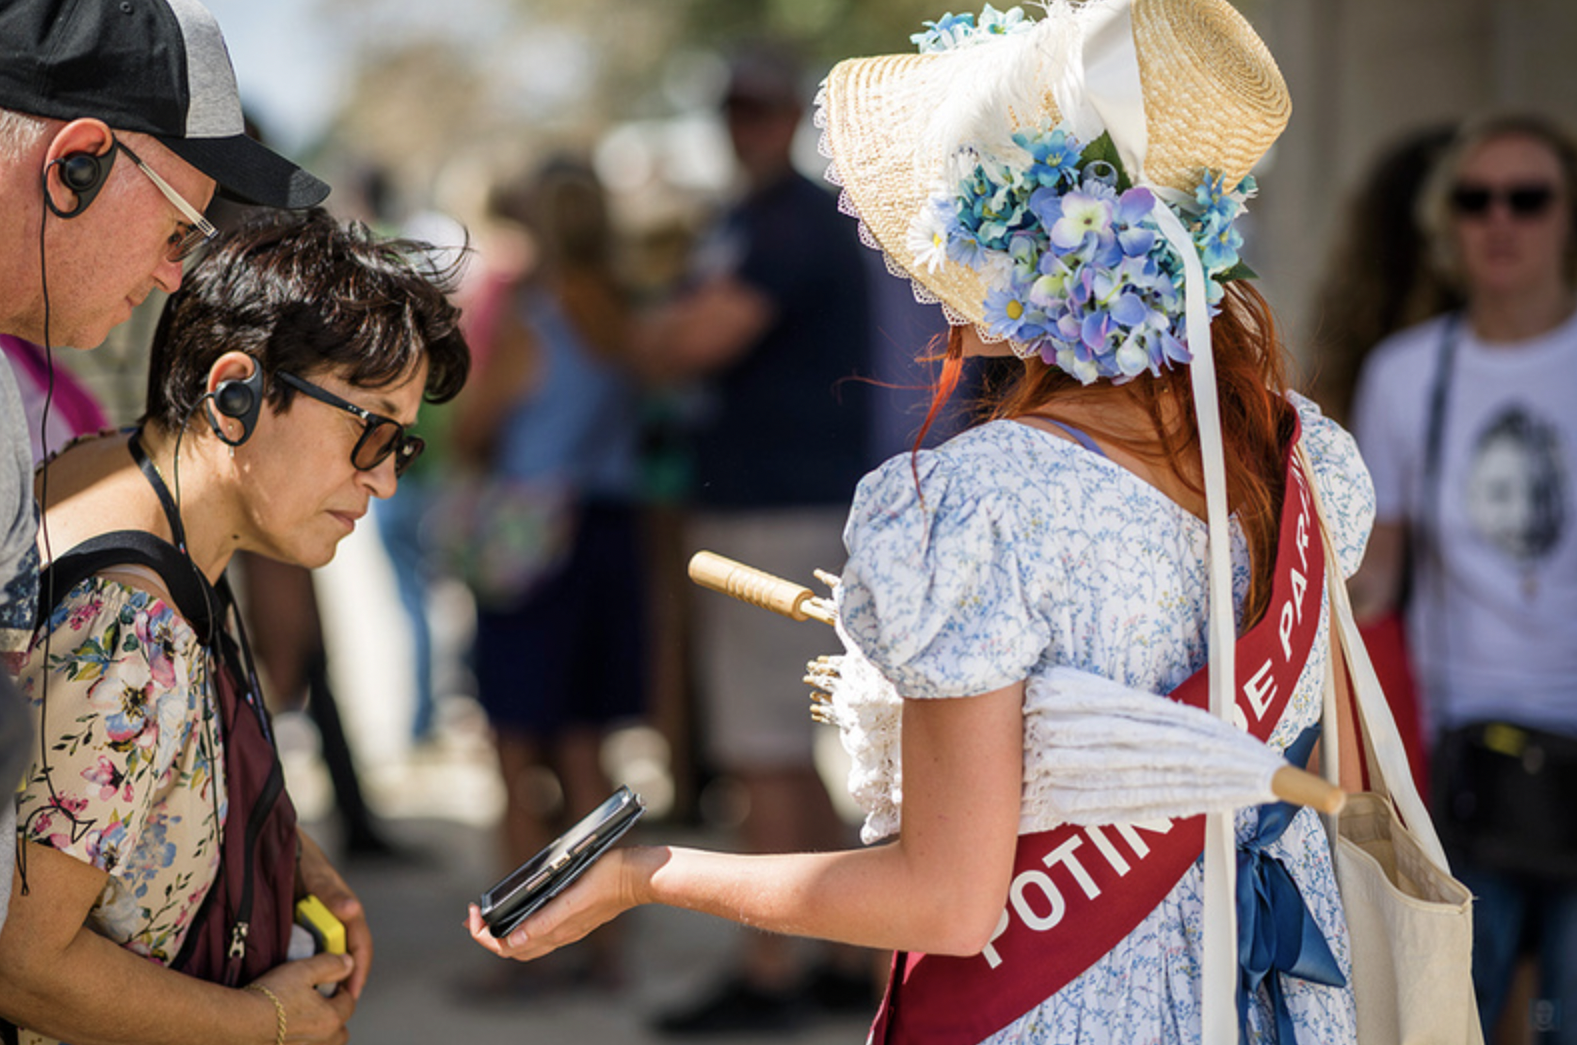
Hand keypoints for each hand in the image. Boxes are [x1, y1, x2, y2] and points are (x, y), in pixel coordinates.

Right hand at [251, 952, 355, 1044]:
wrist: (236, 1023)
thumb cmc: (268, 998)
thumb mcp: (303, 970)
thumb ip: (330, 965)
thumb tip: (349, 963)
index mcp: (330, 1019)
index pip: (349, 1003)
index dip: (342, 991)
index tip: (332, 985)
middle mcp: (321, 1042)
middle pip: (341, 1033)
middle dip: (335, 1020)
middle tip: (321, 1007)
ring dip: (320, 1037)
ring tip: (305, 1023)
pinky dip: (300, 1044)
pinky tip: (288, 1036)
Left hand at [296, 830, 373, 997]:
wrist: (277, 848)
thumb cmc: (303, 858)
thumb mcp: (317, 876)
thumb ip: (333, 893)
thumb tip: (352, 910)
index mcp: (347, 912)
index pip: (360, 947)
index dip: (359, 972)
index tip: (352, 995)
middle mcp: (336, 921)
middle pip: (344, 956)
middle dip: (341, 980)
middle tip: (330, 1005)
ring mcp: (319, 925)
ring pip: (326, 955)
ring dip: (322, 973)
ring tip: (312, 997)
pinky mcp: (302, 927)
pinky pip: (307, 950)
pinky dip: (305, 964)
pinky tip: (293, 978)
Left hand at [465, 848, 640, 961]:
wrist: (637, 875)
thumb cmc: (608, 880)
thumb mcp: (573, 898)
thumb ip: (545, 922)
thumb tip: (512, 942)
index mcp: (554, 931)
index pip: (507, 948)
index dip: (484, 935)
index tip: (473, 914)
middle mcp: (559, 934)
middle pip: (512, 949)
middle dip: (488, 934)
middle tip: (473, 914)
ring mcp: (567, 927)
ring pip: (526, 942)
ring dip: (502, 931)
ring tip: (489, 913)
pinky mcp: (574, 917)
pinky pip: (540, 931)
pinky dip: (521, 925)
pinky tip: (520, 909)